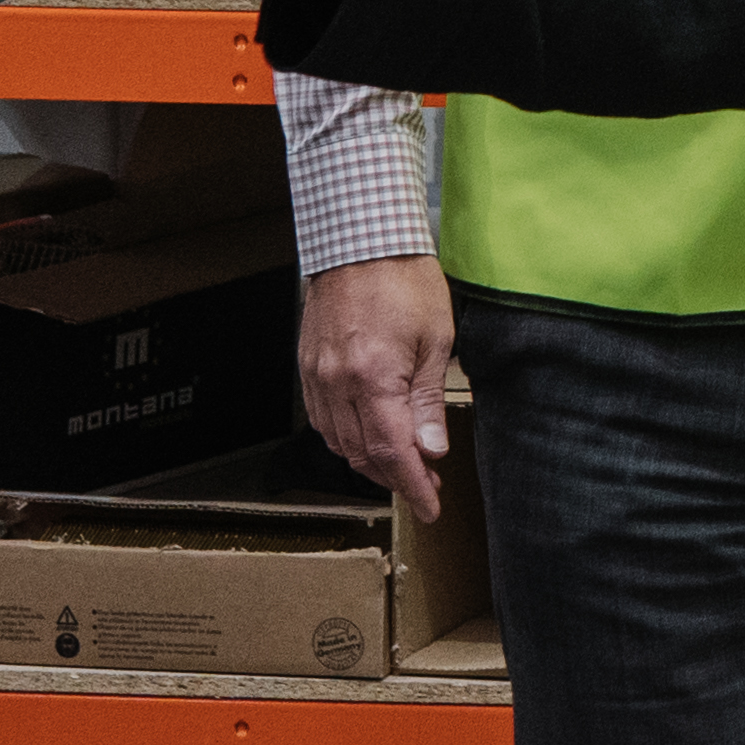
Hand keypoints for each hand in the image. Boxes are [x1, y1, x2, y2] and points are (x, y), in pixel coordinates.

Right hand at [299, 255, 457, 519]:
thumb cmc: (403, 277)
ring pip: (338, 442)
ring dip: (370, 461)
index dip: (413, 486)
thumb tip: (431, 450)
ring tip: (403, 463)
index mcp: (373, 378)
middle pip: (363, 454)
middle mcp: (338, 384)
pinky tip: (366, 436)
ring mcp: (317, 376)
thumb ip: (429, 400)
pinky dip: (344, 437)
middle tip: (427, 485)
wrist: (359, 237)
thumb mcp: (436, 338)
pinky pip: (321, 419)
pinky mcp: (308, 366)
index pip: (393, 453)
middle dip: (396, 478)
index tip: (431, 507)